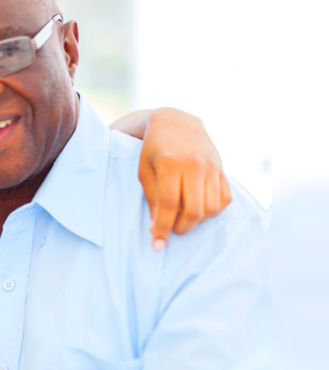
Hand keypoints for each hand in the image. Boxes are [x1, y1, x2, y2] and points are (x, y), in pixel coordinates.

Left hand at [140, 107, 231, 249]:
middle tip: (172, 230)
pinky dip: (213, 210)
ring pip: (211, 207)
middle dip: (182, 227)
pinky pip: (224, 199)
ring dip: (198, 221)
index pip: (169, 204)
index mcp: (170, 164)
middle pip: (194, 209)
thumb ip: (152, 199)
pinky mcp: (222, 170)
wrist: (177, 124)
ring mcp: (211, 167)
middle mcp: (194, 165)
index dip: (163, 227)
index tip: (157, 245)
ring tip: (183, 218)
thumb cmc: (154, 151)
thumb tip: (156, 229)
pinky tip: (200, 209)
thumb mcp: (145, 172)